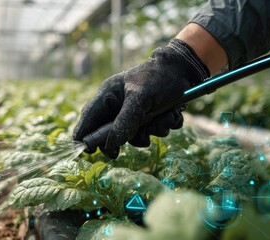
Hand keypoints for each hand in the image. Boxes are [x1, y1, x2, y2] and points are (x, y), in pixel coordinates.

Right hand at [73, 39, 209, 158]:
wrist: (185, 70)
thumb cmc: (158, 78)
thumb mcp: (141, 98)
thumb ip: (125, 120)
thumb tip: (111, 143)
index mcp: (108, 95)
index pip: (89, 117)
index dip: (84, 135)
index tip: (86, 152)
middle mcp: (118, 105)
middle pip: (108, 132)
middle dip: (119, 139)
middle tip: (116, 153)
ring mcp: (132, 113)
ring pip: (133, 135)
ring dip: (149, 131)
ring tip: (163, 118)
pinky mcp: (148, 118)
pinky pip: (150, 132)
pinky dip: (161, 126)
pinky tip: (170, 114)